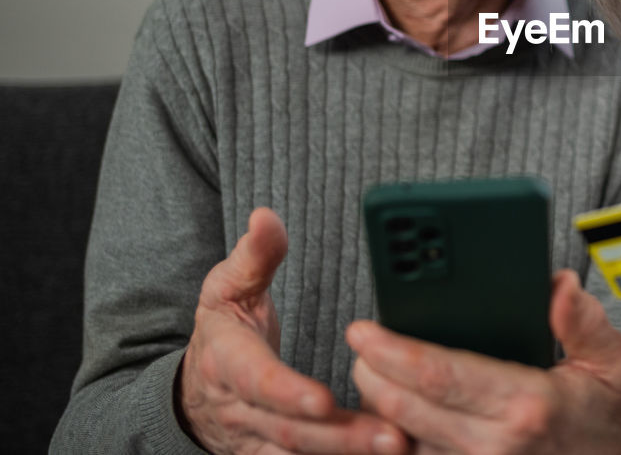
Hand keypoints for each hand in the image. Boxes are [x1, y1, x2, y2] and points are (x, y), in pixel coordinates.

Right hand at [179, 207, 407, 453]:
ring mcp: (255, 442)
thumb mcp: (228, 288)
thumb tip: (266, 216)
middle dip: (339, 436)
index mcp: (226, 362)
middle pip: (290, 431)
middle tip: (392, 435)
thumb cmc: (223, 332)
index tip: (325, 400)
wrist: (195, 394)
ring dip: (348, 454)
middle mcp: (240, 410)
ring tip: (399, 447)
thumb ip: (254, 256)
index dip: (288, 393)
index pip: (257, 382)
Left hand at [347, 269, 620, 453]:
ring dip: (379, 405)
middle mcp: (493, 444)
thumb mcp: (608, 362)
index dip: (393, 351)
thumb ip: (585, 321)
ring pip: (399, 438)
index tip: (364, 331)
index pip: (440, 375)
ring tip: (378, 373)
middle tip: (363, 344)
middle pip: (403, 407)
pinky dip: (395, 434)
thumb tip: (559, 286)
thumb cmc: (597, 417)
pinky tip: (393, 412)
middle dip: (371, 371)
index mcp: (526, 404)